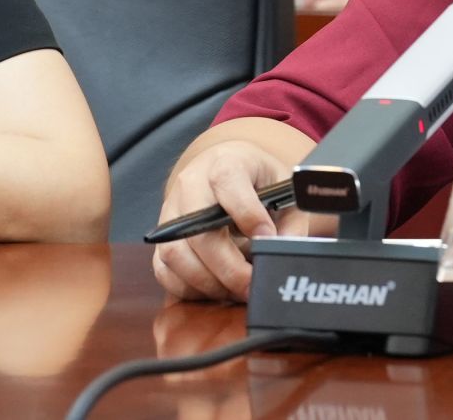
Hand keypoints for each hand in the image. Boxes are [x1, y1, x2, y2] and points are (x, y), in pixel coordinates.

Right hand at [151, 140, 316, 302]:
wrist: (230, 170)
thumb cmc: (259, 181)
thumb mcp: (284, 189)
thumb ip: (290, 221)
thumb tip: (285, 250)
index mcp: (226, 163)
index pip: (228, 183)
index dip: (248, 214)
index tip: (266, 239)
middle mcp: (191, 185)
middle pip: (200, 233)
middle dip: (229, 268)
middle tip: (252, 286)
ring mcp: (171, 212)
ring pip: (176, 255)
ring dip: (207, 282)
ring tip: (236, 290)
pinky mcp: (161, 238)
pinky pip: (164, 270)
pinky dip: (188, 287)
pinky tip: (215, 289)